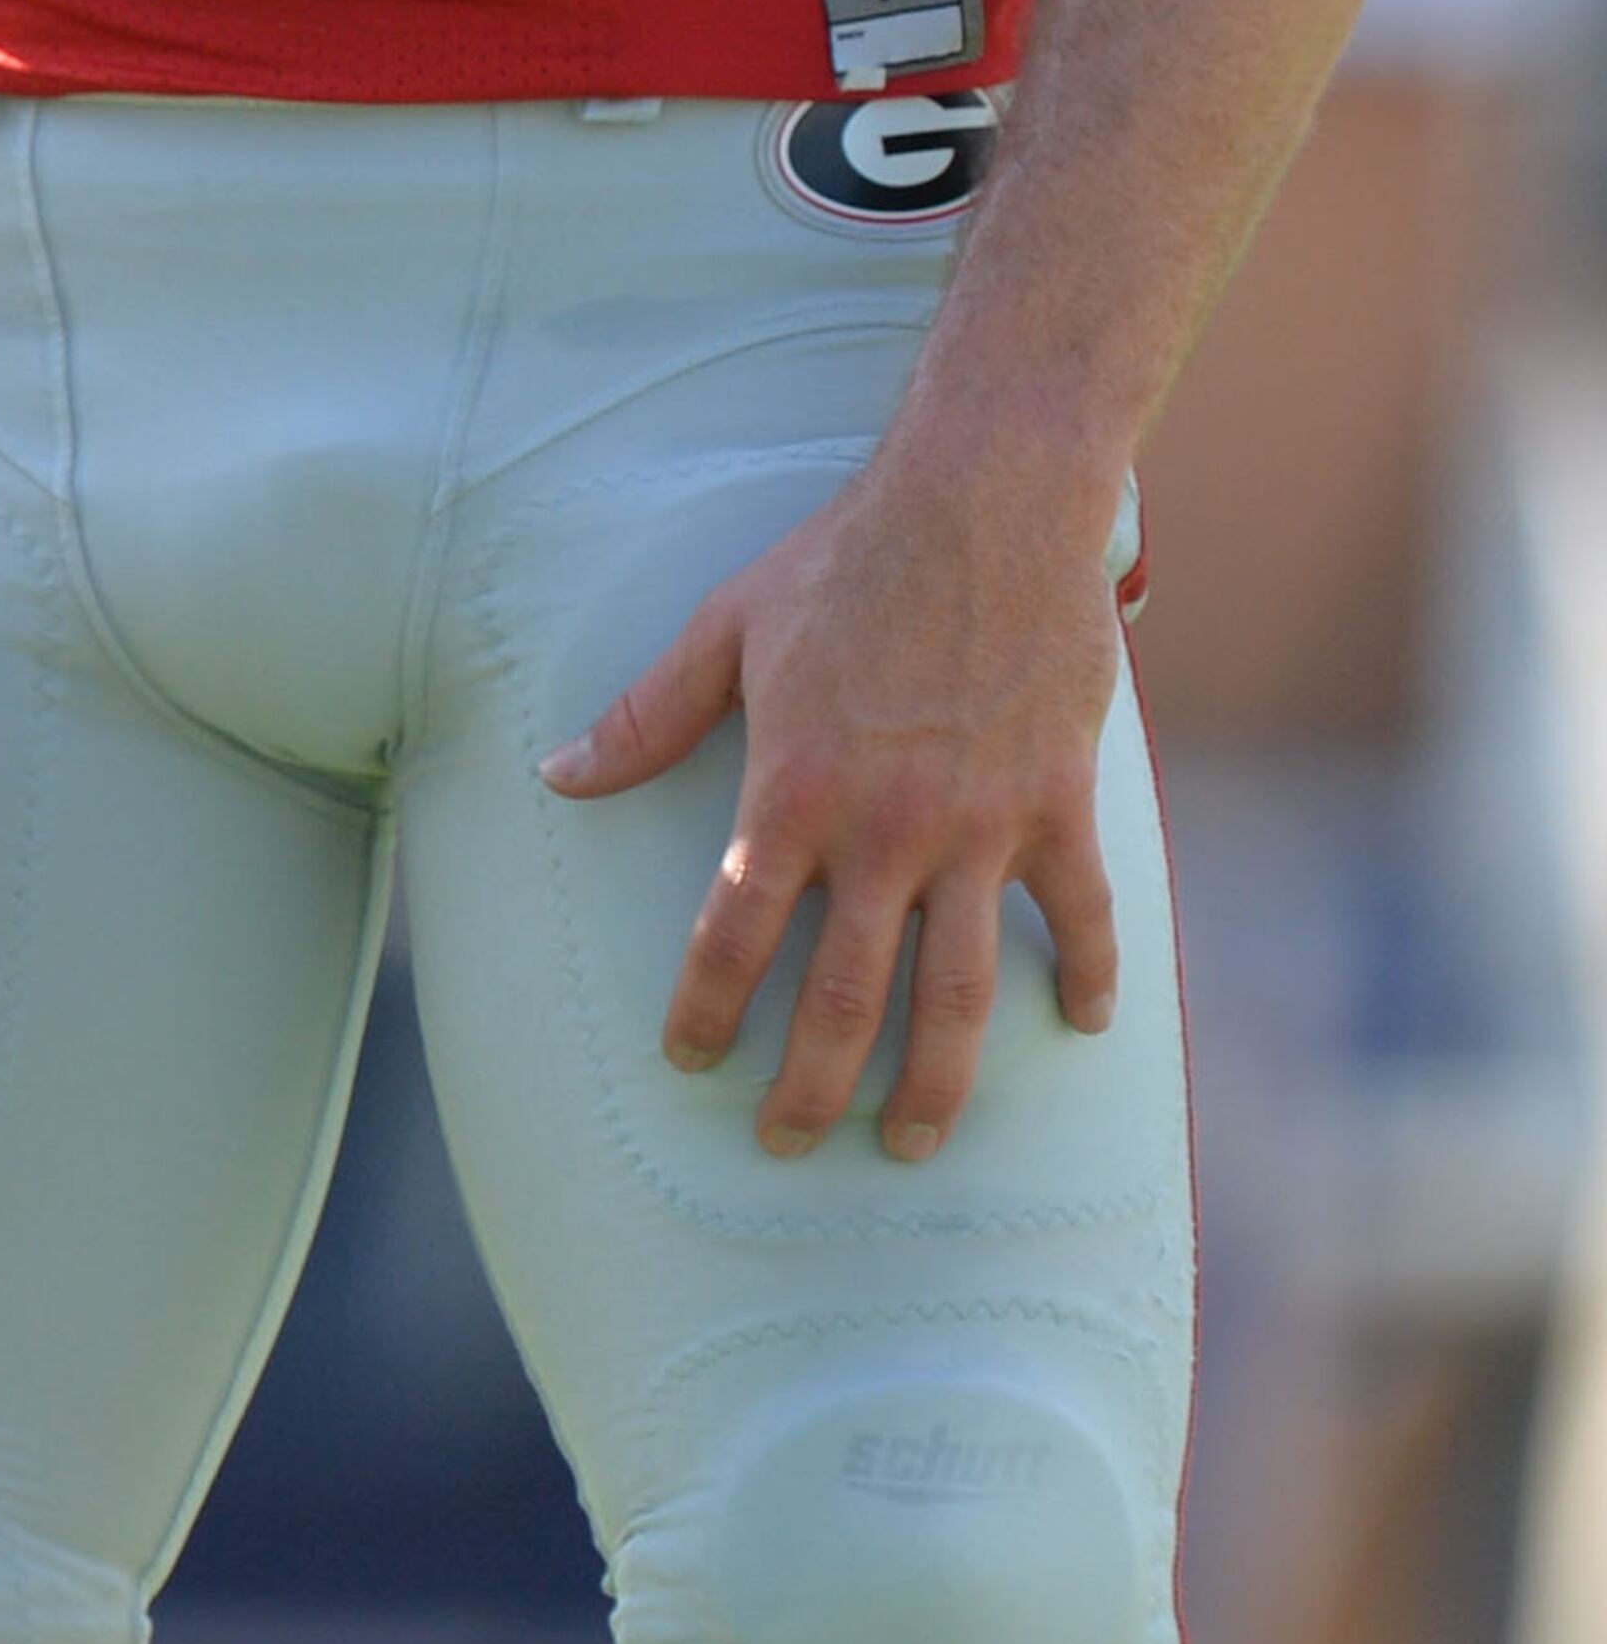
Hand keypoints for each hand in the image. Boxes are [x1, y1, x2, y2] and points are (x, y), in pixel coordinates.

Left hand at [540, 436, 1126, 1161]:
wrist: (985, 499)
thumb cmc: (843, 557)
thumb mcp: (726, 625)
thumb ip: (646, 715)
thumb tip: (557, 774)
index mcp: (794, 788)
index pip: (734, 935)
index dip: (708, 1013)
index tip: (692, 1065)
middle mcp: (886, 828)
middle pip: (847, 996)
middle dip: (813, 1087)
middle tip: (789, 1144)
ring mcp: (980, 825)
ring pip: (960, 992)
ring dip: (936, 1083)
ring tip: (910, 1142)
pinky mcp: (1058, 806)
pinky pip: (1079, 918)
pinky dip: (1085, 978)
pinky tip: (1079, 1028)